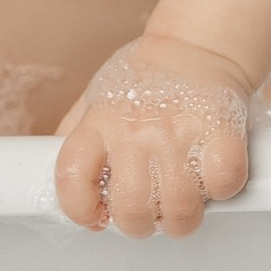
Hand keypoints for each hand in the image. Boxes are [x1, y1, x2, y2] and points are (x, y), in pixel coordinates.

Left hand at [53, 35, 254, 237]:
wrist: (198, 45)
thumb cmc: (147, 77)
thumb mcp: (97, 99)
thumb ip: (75, 135)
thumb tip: (47, 173)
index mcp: (100, 122)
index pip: (72, 177)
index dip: (80, 210)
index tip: (94, 217)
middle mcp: (135, 128)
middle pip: (130, 207)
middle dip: (138, 225)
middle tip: (147, 214)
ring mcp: (179, 130)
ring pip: (179, 207)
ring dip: (180, 219)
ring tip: (181, 204)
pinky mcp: (222, 129)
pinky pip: (223, 182)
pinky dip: (221, 190)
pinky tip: (211, 179)